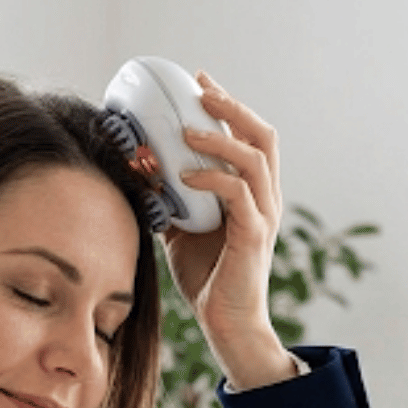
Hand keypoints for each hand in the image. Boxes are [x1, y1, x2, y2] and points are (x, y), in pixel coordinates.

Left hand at [162, 73, 294, 391]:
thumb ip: (171, 201)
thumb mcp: (182, 232)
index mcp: (254, 195)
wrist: (227, 325)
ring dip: (220, 137)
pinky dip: (212, 177)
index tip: (199, 82)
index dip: (228, 106)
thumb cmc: (208, 280)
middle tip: (200, 89)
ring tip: (188, 127)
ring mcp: (264, 217)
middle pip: (262, 135)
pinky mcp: (254, 236)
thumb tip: (141, 172)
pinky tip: (184, 176)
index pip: (250, 138)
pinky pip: (238, 193)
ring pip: (256, 158)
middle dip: (231, 107)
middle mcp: (266, 200)